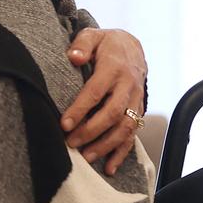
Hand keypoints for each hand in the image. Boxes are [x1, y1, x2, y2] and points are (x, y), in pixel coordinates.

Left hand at [60, 28, 147, 174]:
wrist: (132, 47)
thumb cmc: (106, 43)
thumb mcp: (93, 35)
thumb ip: (82, 44)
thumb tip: (74, 57)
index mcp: (114, 68)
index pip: (96, 91)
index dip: (80, 109)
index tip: (64, 124)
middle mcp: (128, 86)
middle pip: (112, 113)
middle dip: (91, 131)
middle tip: (71, 144)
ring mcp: (136, 100)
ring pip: (125, 127)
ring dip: (106, 145)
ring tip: (87, 157)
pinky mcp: (138, 110)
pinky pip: (133, 134)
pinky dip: (122, 152)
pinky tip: (110, 167)